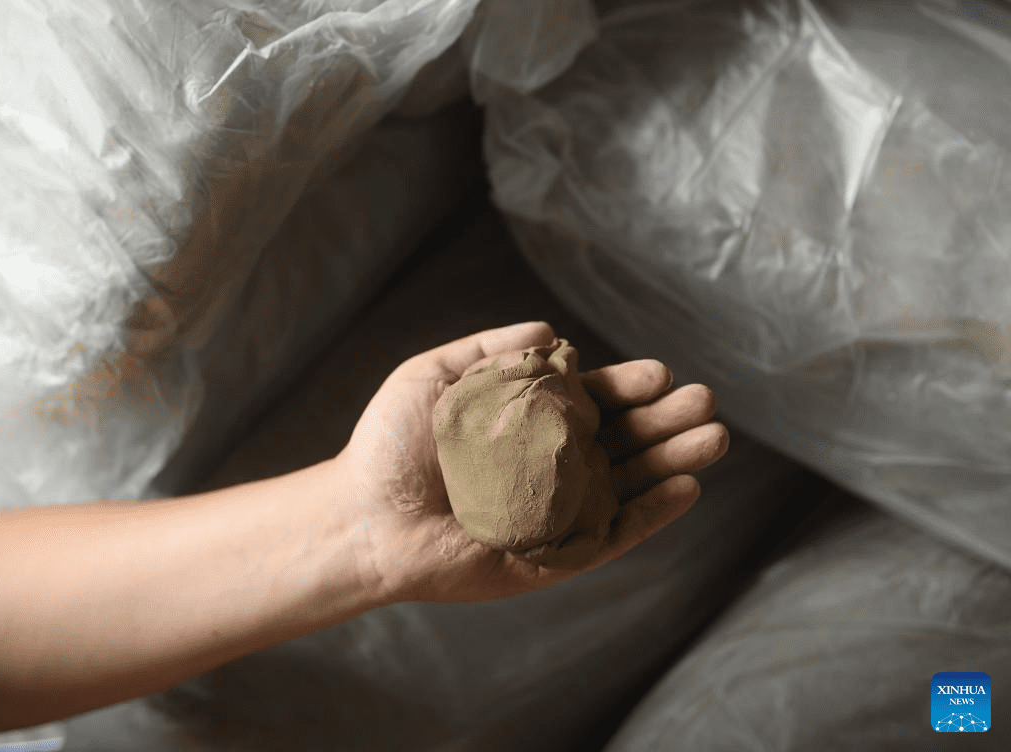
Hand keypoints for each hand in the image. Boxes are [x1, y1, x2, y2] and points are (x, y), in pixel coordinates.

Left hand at [336, 322, 728, 603]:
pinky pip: (615, 533)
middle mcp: (554, 462)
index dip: (630, 386)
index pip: (595, 400)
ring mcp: (561, 508)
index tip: (661, 373)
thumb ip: (493, 350)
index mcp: (531, 421)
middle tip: (703, 402)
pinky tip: (685, 486)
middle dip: (667, 419)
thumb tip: (552, 332)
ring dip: (674, 460)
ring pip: (631, 482)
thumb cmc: (392, 443)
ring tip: (713, 437)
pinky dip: (652, 513)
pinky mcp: (558, 552)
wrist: (366, 515)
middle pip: (625, 438)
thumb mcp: (436, 376)